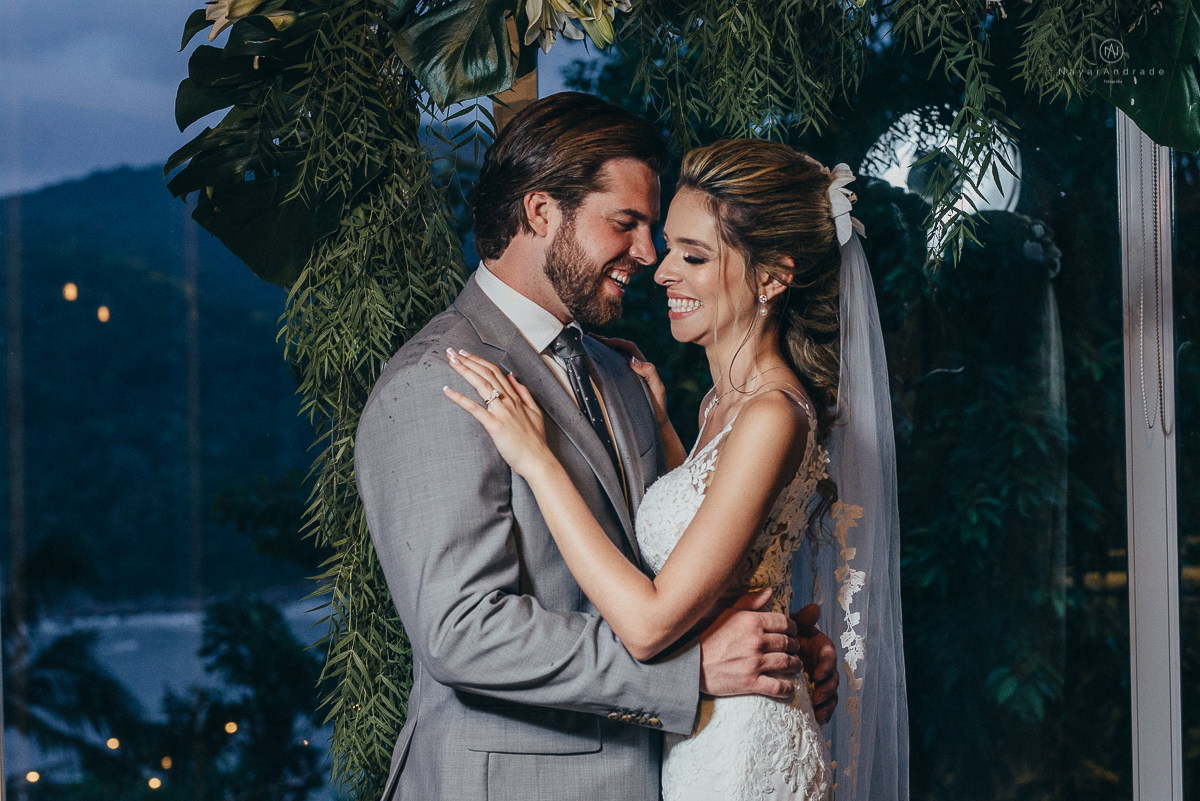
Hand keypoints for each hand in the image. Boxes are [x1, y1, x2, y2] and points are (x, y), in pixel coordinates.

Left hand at [442, 349, 552, 477]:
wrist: (538, 461)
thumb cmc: (536, 442)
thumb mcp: (535, 412)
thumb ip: (524, 393)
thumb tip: (513, 377)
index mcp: (516, 398)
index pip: (496, 372)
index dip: (480, 361)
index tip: (467, 354)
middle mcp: (509, 402)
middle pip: (487, 374)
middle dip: (468, 361)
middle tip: (452, 352)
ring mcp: (502, 412)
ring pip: (481, 385)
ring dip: (464, 370)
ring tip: (451, 362)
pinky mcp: (495, 426)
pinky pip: (475, 408)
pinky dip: (460, 398)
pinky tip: (447, 390)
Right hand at [590, 335, 668, 427]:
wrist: (656, 422)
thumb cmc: (657, 406)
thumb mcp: (658, 389)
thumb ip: (650, 373)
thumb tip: (632, 360)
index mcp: (643, 366)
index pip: (629, 348)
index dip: (617, 342)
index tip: (604, 341)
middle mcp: (634, 368)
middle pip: (619, 349)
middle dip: (606, 341)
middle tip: (591, 337)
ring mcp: (627, 377)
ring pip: (614, 358)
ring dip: (602, 350)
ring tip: (589, 344)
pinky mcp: (620, 386)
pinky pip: (610, 371)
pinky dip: (601, 363)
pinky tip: (592, 362)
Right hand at [698, 589, 801, 699]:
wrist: (688, 663)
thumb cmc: (704, 636)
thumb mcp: (724, 613)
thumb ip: (748, 602)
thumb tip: (769, 591)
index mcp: (751, 621)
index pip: (785, 622)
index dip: (793, 628)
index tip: (792, 632)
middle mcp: (756, 641)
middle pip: (789, 643)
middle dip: (794, 646)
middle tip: (794, 650)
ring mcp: (755, 662)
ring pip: (788, 663)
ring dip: (795, 665)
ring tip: (795, 666)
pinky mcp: (751, 682)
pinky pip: (778, 687)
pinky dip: (787, 688)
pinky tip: (788, 687)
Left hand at [793, 603, 838, 723]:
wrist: (770, 653)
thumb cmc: (782, 637)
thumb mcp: (790, 626)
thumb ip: (802, 618)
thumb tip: (814, 607)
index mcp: (820, 647)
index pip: (830, 655)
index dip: (827, 665)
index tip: (818, 674)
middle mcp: (823, 664)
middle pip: (833, 676)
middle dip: (828, 687)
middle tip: (817, 694)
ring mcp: (820, 680)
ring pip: (831, 692)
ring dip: (828, 702)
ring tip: (817, 708)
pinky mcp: (816, 693)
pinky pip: (825, 705)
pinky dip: (825, 712)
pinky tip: (819, 718)